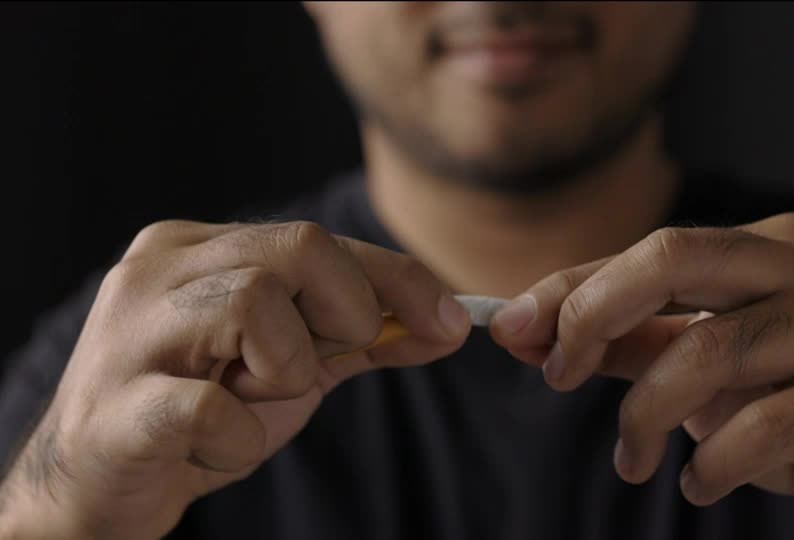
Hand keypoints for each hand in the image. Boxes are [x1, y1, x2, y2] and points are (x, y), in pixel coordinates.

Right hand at [0, 220, 470, 538]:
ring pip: (254, 304)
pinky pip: (211, 407)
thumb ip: (361, 336)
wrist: (100, 484)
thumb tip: (447, 322)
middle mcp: (161, 269)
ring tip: (249, 401)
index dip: (399, 279)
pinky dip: (239, 436)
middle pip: (297, 247)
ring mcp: (131, 332)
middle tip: (325, 362)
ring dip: (285, 373)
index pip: (320, 239)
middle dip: (347, 311)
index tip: (452, 322)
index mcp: (201, 248)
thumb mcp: (290, 364)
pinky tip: (213, 445)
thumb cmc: (200, 412)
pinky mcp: (116, 406)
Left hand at [491, 213, 793, 538]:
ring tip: (632, 462)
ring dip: (646, 416)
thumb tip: (524, 330)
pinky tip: (698, 483)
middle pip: (677, 257)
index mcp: (772, 242)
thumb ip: (623, 343)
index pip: (652, 249)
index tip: (512, 328)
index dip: (572, 288)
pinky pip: (762, 428)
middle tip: (556, 378)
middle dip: (594, 315)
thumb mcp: (697, 369)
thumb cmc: (784, 407)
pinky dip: (711, 466)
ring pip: (710, 352)